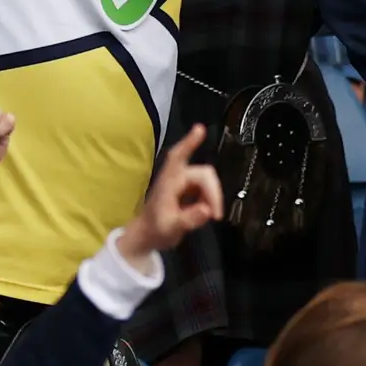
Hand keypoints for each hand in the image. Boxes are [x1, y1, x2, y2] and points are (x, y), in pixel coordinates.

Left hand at [117, 126, 223, 261]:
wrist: (149, 236)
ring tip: (210, 216)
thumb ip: (189, 219)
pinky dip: (210, 199)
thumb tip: (207, 210)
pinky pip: (207, 189)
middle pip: (205, 174)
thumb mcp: (171, 228)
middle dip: (214, 193)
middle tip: (216, 215)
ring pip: (208, 182)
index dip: (189, 142)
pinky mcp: (190, 189)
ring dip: (213, 197)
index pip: (179, 157)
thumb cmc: (155, 230)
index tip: (200, 129)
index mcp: (169, 182)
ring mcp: (184, 182)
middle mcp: (177, 177)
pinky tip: (206, 212)